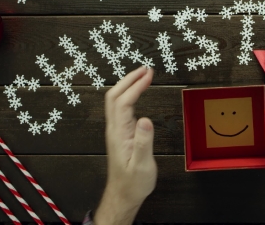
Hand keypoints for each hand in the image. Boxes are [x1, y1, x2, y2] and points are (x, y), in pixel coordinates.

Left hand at [95, 67, 156, 224]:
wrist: (123, 195)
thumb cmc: (133, 183)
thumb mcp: (141, 165)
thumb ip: (143, 143)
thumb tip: (146, 120)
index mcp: (119, 134)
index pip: (124, 102)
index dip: (135, 86)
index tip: (149, 75)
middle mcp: (115, 129)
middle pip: (115, 96)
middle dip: (129, 79)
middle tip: (146, 68)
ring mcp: (117, 130)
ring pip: (116, 100)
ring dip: (128, 84)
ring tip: (144, 75)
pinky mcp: (121, 133)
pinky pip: (122, 107)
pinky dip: (130, 94)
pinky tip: (139, 92)